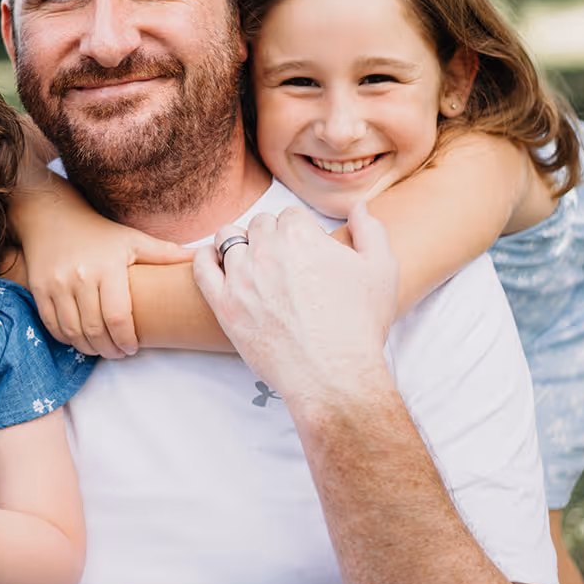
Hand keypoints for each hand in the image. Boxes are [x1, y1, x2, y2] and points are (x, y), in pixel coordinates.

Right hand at [28, 217, 190, 358]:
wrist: (53, 218)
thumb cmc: (99, 233)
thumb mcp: (133, 240)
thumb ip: (164, 253)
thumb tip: (200, 258)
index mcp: (108, 268)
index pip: (118, 318)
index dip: (127, 340)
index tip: (133, 348)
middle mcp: (80, 277)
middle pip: (95, 330)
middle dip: (109, 350)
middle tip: (119, 353)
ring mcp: (56, 285)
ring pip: (73, 332)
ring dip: (88, 349)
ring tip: (102, 349)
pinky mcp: (39, 289)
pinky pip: (53, 326)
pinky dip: (67, 339)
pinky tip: (80, 340)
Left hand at [191, 202, 399, 405]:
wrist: (333, 375)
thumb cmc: (359, 324)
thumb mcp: (381, 270)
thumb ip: (371, 230)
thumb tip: (358, 207)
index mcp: (300, 235)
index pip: (291, 215)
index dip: (300, 231)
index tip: (306, 250)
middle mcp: (266, 250)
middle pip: (260, 224)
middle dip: (272, 236)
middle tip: (284, 261)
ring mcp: (241, 277)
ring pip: (228, 239)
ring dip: (241, 244)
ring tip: (253, 261)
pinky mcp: (224, 305)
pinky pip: (202, 267)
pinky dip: (206, 258)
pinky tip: (216, 260)